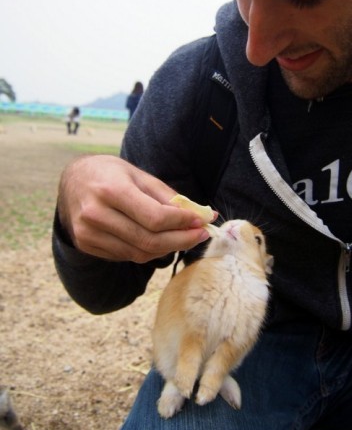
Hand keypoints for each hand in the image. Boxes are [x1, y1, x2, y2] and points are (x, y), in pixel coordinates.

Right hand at [57, 155, 213, 262]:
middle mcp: (96, 214)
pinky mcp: (87, 246)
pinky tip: (159, 242)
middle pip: (148, 240)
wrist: (70, 182)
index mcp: (111, 189)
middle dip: (180, 240)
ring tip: (184, 238)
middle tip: (200, 235)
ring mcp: (89, 234)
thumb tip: (198, 213)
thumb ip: (165, 195)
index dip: (181, 223)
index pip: (154, 217)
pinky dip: (147, 252)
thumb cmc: (108, 173)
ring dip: (167, 248)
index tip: (201, 221)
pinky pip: (126, 256)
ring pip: (139, 253)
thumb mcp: (136, 174)